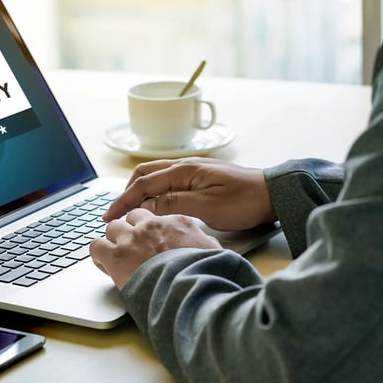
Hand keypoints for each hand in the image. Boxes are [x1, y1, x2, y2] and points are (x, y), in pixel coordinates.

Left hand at [90, 209, 220, 289]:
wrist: (189, 289)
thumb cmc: (204, 274)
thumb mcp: (214, 253)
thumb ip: (205, 245)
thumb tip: (209, 248)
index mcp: (175, 222)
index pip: (155, 217)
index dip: (150, 230)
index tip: (150, 241)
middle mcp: (151, 226)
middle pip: (131, 217)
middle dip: (130, 231)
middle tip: (133, 249)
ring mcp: (131, 239)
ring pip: (112, 228)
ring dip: (114, 241)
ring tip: (118, 258)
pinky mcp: (115, 255)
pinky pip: (96, 246)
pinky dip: (98, 255)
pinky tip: (105, 265)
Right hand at [102, 157, 276, 230]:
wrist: (273, 194)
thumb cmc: (244, 201)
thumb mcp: (206, 207)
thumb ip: (173, 204)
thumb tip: (146, 205)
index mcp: (183, 171)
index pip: (143, 185)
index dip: (122, 201)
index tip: (108, 216)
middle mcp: (184, 166)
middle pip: (143, 175)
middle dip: (125, 193)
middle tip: (115, 213)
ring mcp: (192, 170)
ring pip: (154, 176)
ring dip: (138, 190)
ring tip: (129, 209)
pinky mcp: (199, 177)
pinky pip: (167, 180)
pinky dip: (152, 190)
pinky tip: (153, 203)